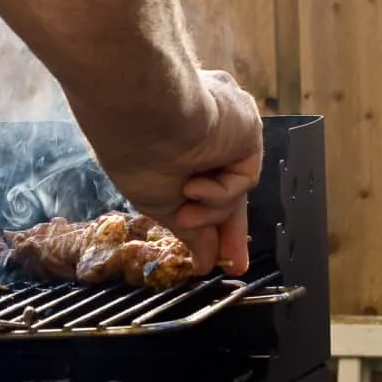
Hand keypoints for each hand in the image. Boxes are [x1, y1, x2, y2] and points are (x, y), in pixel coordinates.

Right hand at [100, 70, 263, 276]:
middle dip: (229, 228)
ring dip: (212, 209)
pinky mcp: (245, 127)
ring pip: (234, 188)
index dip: (210, 222)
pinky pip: (243, 177)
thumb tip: (205, 262)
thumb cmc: (136, 155)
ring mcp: (227, 129)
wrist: (142, 118)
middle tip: (233, 263)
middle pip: (228, 189)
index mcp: (179, 142)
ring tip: (186, 210)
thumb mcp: (161, 204)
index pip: (204, 186)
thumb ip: (191, 231)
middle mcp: (206, 132)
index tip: (212, 256)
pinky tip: (195, 187)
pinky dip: (221, 191)